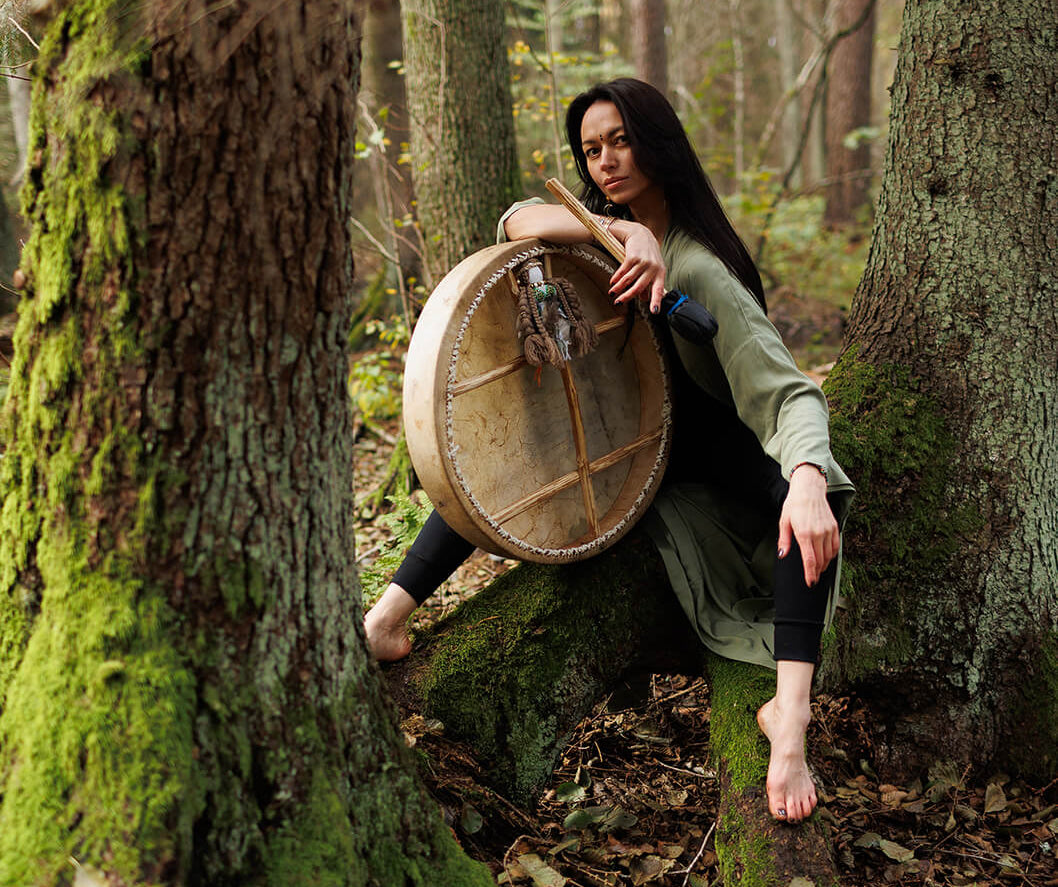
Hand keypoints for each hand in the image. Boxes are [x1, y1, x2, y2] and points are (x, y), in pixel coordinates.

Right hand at [609, 221, 666, 312]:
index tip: (654, 312)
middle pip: (639, 287)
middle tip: (618, 303)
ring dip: (618, 288)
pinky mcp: (633, 256)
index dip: (656, 301)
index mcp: (660, 273)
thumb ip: (649, 284)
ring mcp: (643, 262)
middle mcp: (653, 268)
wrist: (642, 234)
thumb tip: (644, 299)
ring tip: (612, 293)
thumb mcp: (653, 268)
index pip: (659, 289)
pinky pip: (622, 271)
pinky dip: (616, 278)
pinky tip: (612, 282)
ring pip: (628, 280)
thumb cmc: (648, 254)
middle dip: (627, 296)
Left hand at [777, 465, 838, 586]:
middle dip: (817, 572)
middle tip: (813, 578)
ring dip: (824, 565)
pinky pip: (835, 547)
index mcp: (804, 533)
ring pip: (829, 555)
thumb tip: (782, 555)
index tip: (810, 583)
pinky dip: (831, 555)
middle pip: (820, 560)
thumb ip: (784, 541)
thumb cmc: (794, 505)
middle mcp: (818, 533)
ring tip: (818, 569)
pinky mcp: (834, 527)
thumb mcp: (784, 522)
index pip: (810, 560)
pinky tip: (825, 557)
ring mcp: (828, 530)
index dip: (811, 574)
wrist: (809, 490)